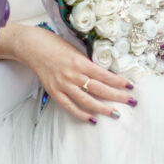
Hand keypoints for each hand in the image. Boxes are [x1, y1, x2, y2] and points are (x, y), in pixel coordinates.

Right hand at [14, 26, 135, 122]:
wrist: (32, 47)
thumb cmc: (54, 44)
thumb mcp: (75, 50)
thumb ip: (87, 63)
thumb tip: (103, 75)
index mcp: (80, 62)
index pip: (104, 75)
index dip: (119, 82)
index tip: (131, 87)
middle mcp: (73, 75)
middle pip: (99, 89)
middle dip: (117, 96)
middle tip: (131, 102)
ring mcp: (63, 85)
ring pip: (87, 100)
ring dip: (103, 108)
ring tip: (115, 113)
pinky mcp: (54, 92)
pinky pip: (70, 106)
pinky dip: (81, 114)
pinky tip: (92, 119)